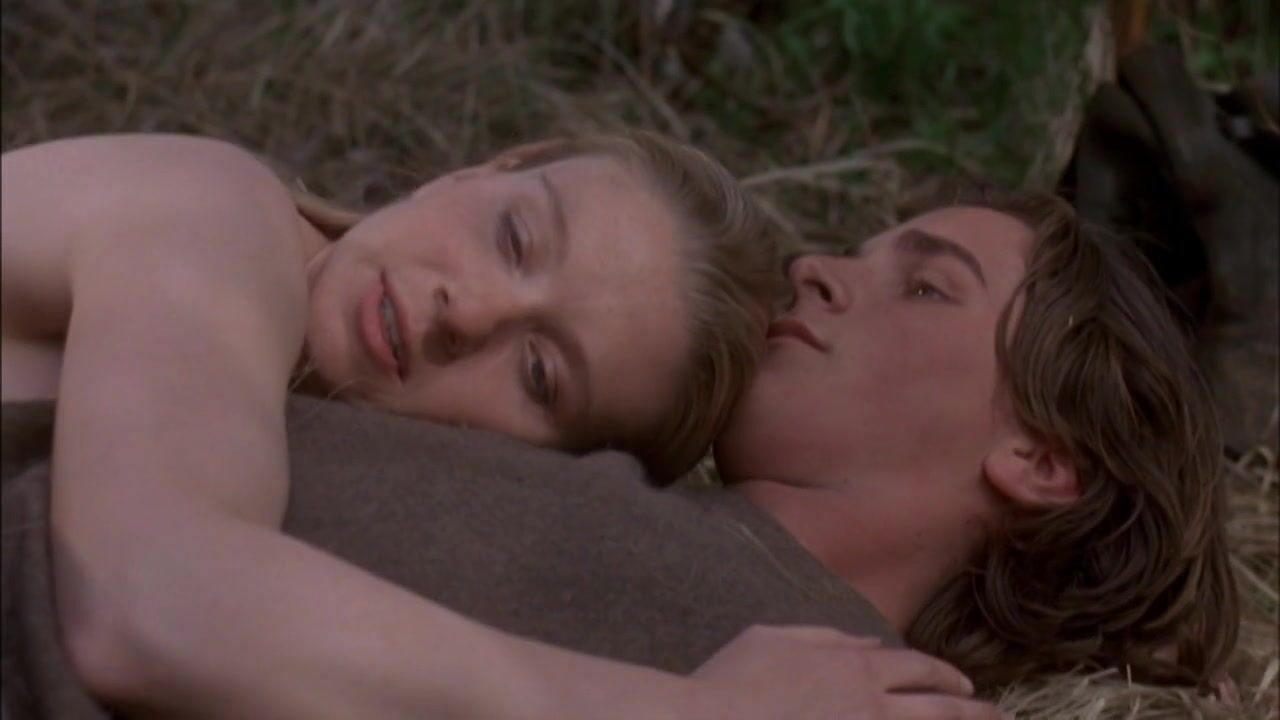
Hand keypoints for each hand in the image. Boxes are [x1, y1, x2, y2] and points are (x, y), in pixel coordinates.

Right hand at [686, 625, 1001, 718]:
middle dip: (974, 712)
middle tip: (1001, 717)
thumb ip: (826, 637)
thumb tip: (868, 641)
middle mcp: (871, 703)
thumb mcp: (773, 639)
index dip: (944, 677)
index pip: (914, 667)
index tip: (962, 686)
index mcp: (853, 664)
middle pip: (939, 708)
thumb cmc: (730, 682)